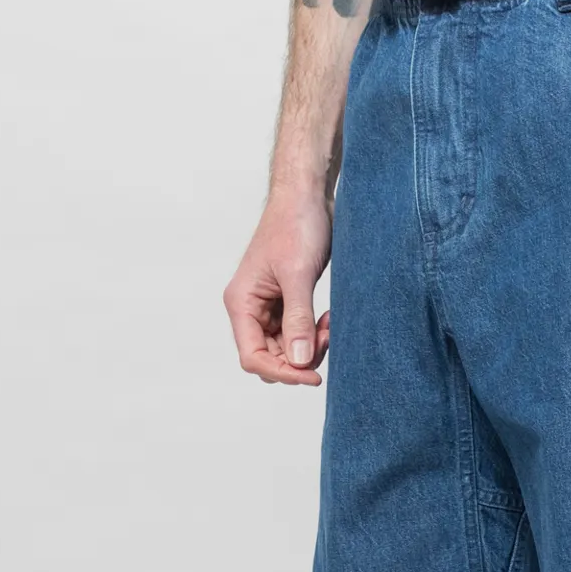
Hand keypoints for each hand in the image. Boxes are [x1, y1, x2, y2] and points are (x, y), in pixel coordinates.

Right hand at [223, 188, 334, 385]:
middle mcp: (250, 309)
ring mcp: (268, 307)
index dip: (282, 373)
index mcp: (241, 303)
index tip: (313, 375)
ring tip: (329, 324)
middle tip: (327, 337)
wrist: (307, 196)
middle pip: (270, 359)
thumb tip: (298, 361)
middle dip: (300, 358)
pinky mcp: (286, 302)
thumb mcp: (298, 274)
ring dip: (310, 346)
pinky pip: (297, 334)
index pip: (253, 357)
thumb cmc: (296, 224)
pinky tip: (328, 319)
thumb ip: (298, 319)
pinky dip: (314, 334)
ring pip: (286, 350)